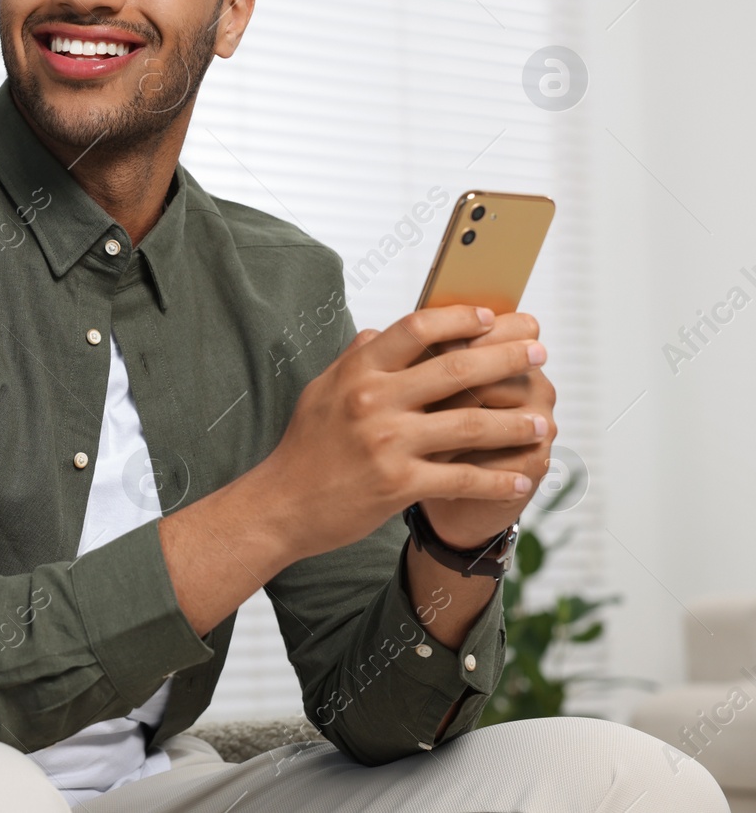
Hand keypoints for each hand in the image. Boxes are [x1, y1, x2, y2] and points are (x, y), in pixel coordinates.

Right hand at [254, 304, 544, 563]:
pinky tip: (520, 478)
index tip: (492, 318)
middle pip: (456, 369)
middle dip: (506, 358)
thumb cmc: (304, 447)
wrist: (281, 505)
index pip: (416, 329)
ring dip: (514, 423)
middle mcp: (372, 400)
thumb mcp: (321, 391)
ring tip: (542, 421)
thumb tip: (381, 331)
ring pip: (469, 424)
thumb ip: (354, 359)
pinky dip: (497, 480)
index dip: (460, 319)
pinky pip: (462, 477)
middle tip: (539, 352)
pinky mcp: (398, 484)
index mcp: (357, 372)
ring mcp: (387, 442)